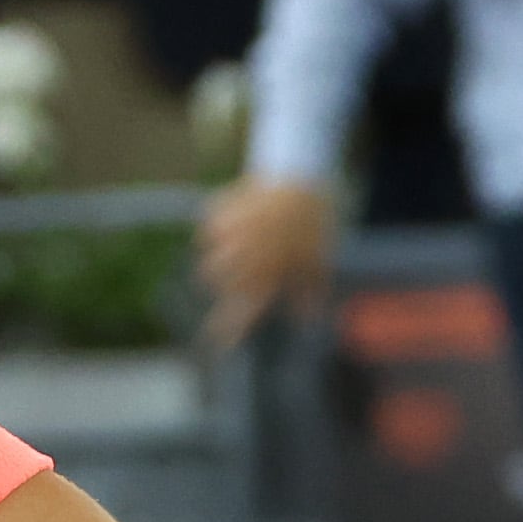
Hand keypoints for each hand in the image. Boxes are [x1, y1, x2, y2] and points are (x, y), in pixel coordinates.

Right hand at [198, 176, 333, 346]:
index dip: (226, 328)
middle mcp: (243, 256)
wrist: (303, 179)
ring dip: (220, 250)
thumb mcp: (316, 263)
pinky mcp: (217, 209)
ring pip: (206, 253)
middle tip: (240, 264)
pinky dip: (219, 224)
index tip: (215, 342)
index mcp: (267, 274)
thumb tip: (305, 319)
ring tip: (244, 239)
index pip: (242, 309)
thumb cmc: (313, 227)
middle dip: (221, 275)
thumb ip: (307, 293)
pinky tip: (242, 218)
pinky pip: (207, 225)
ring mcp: (226, 232)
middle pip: (210, 279)